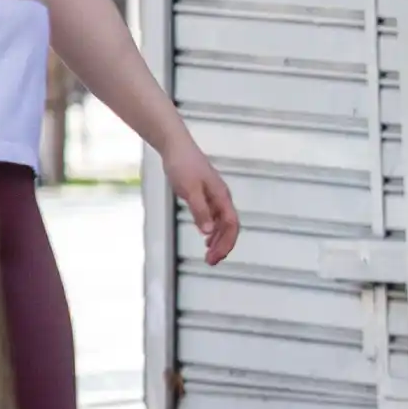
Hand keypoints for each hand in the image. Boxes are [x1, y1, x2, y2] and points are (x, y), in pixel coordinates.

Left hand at [162, 139, 239, 264]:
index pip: (232, 225)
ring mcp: (215, 197)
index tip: (215, 257)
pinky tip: (206, 239)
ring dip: (218, 241)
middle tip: (211, 262)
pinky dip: (212, 231)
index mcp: (222, 197)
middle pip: (230, 227)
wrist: (175, 146)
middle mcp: (222, 198)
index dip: (226, 243)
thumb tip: (208, 232)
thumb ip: (200, 211)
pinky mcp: (206, 196)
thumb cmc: (182, 165)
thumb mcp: (189, 190)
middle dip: (223, 246)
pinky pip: (215, 218)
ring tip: (209, 256)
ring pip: (223, 224)